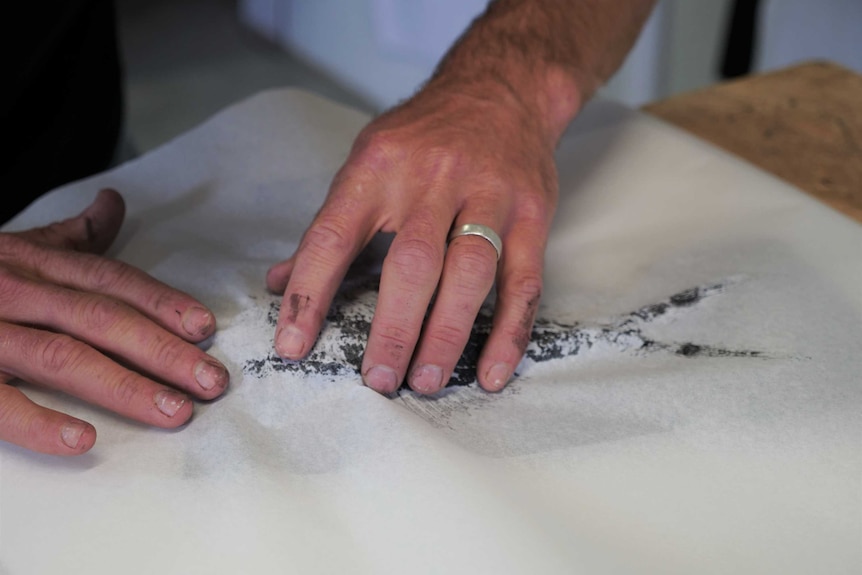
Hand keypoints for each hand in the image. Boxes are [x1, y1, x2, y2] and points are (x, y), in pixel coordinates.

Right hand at [0, 189, 228, 454]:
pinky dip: (39, 421)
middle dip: (162, 350)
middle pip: (101, 318)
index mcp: (34, 262)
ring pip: (62, 356)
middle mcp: (14, 290)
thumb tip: (115, 203)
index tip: (205, 328)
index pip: (110, 280)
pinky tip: (84, 440)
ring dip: (124, 385)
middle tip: (212, 382)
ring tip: (174, 411)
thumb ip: (70, 234)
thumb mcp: (13, 243)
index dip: (161, 302)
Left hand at [267, 83, 557, 394]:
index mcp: (378, 167)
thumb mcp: (368, 161)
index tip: (293, 346)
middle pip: (412, 262)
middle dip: (393, 327)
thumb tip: (280, 283)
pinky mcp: (532, 214)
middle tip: (378, 381)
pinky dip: (508, 331)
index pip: (334, 235)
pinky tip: (492, 371)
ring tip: (427, 382)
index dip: (310, 294)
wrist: (502, 88)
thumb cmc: (424, 135)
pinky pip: (524, 281)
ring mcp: (489, 196)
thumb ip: (330, 225)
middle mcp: (432, 179)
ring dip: (447, 334)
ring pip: (470, 273)